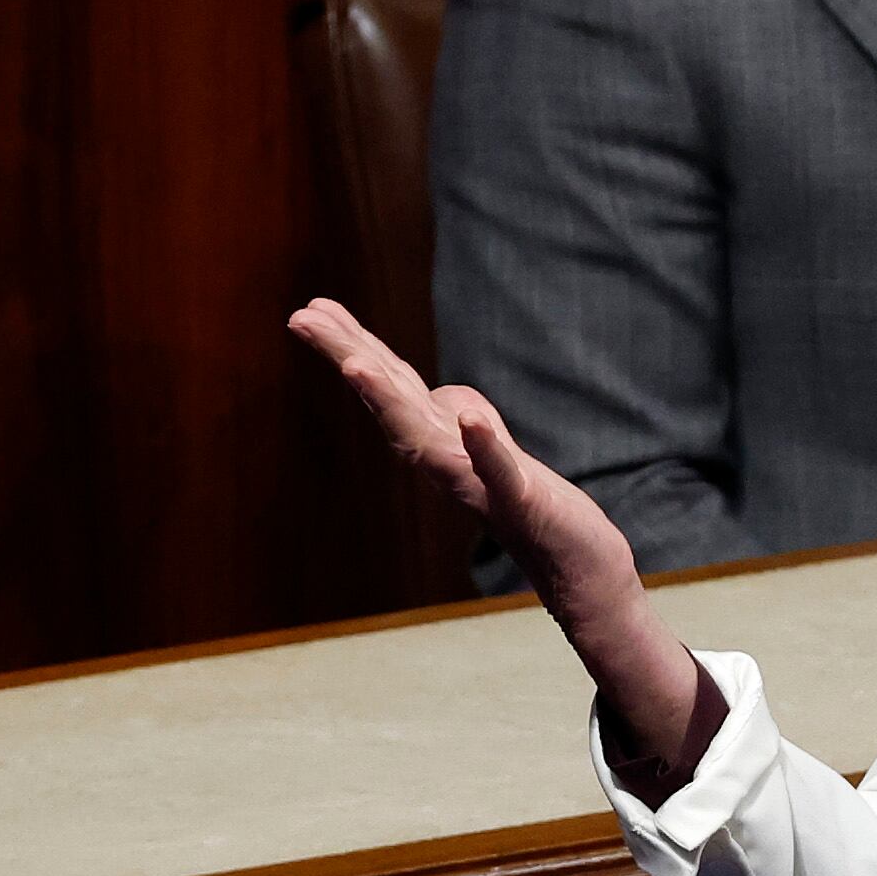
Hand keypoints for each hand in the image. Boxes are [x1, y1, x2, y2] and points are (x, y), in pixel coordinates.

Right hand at [287, 299, 703, 764]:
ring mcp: (478, 484)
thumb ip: (459, 419)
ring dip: (389, 403)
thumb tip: (435, 394)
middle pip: (391, 403)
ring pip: (425, 440)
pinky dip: (485, 448)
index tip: (311, 309)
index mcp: (439, 443)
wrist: (576, 566)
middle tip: (300, 317)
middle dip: (347, 357)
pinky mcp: (523, 503)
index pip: (391, 386)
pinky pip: (499, 473)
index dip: (353, 346)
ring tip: (354, 365)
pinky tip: (473, 422)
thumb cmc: (530, 506)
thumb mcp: (490, 447)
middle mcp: (445, 462)